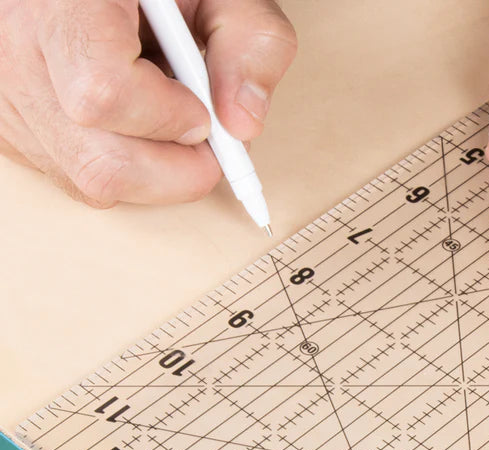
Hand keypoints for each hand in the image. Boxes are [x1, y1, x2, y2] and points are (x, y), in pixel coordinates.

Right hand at [0, 0, 295, 206]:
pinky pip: (74, 178)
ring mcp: (8, 96)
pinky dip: (120, 165)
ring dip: (151, 170)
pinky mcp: (10, 127)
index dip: (167, 118)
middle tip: (203, 137)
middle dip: (174, 169)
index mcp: (61, 4)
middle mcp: (16, 51)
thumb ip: (251, 43)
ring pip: (89, 181)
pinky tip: (130, 123)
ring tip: (165, 118)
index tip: (202, 111)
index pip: (103, 93)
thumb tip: (243, 124)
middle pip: (99, 163)